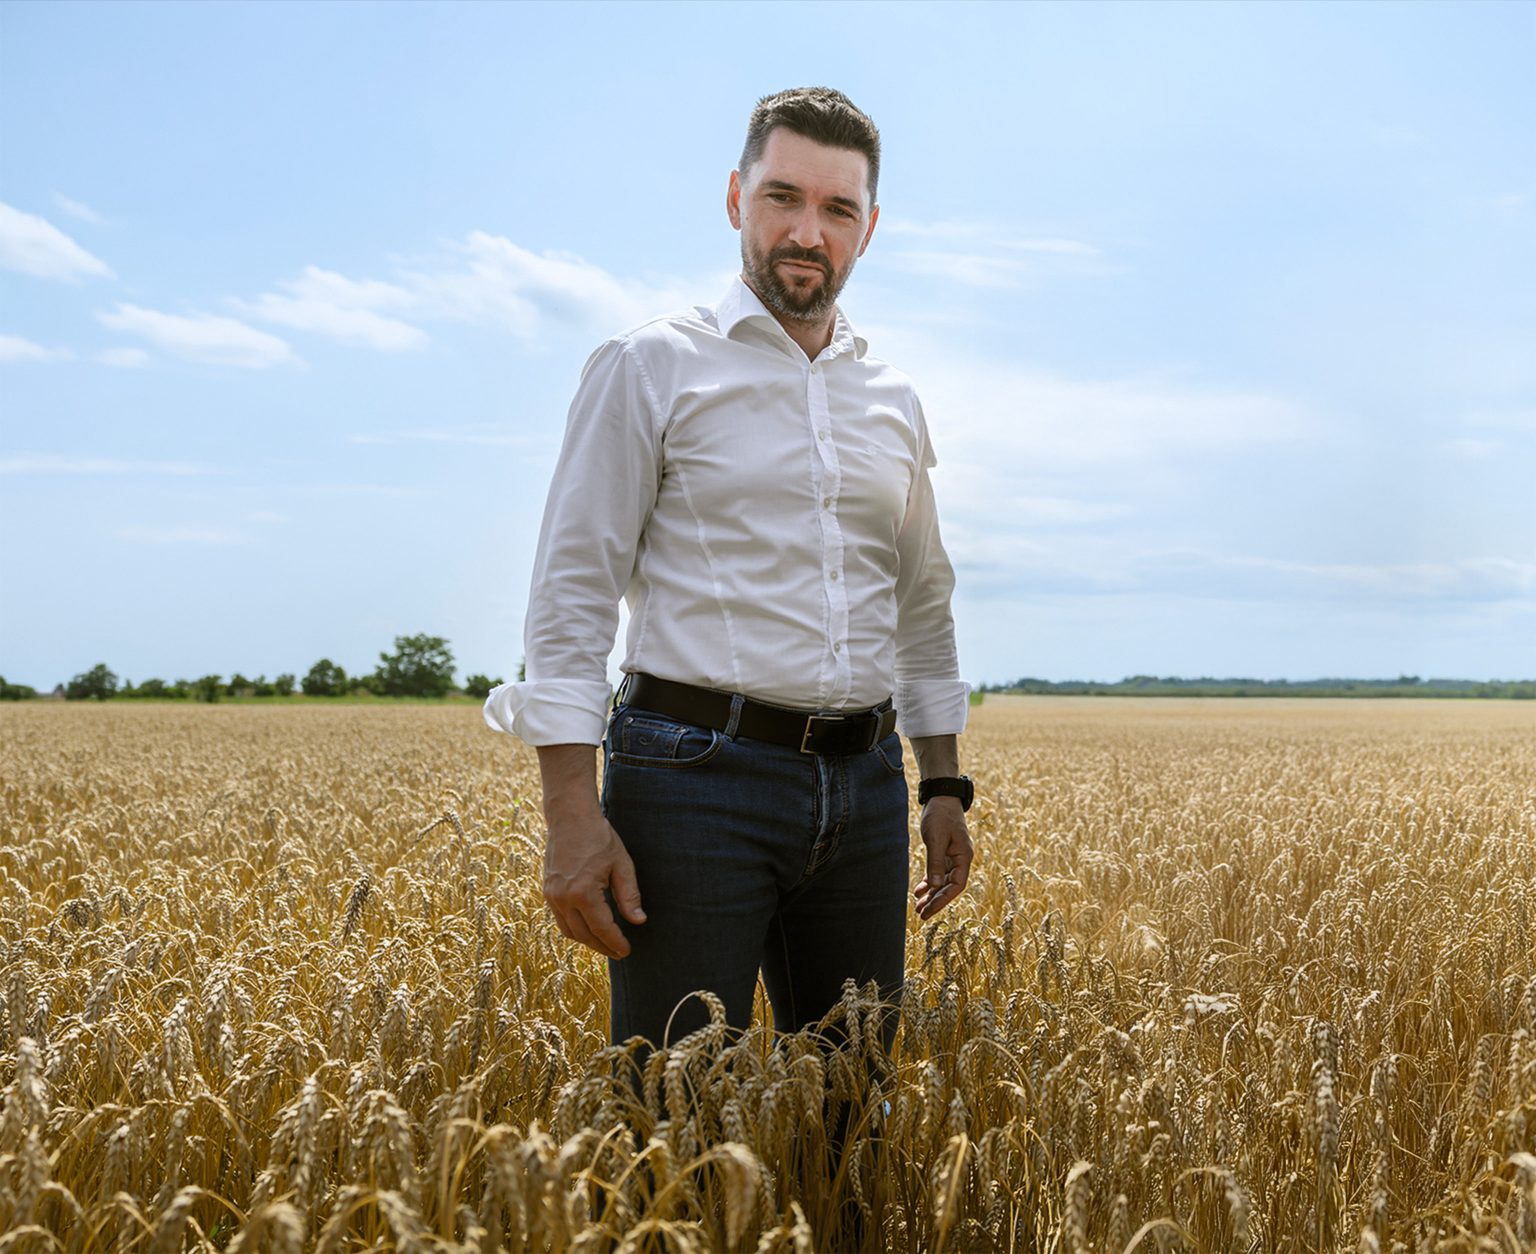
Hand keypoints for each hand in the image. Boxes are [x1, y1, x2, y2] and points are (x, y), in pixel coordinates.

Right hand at [542, 811, 645, 958]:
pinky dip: (575, 928)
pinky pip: (560, 919)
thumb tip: (638, 921)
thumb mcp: (621, 864)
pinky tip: (589, 927)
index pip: (602, 929)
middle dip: (602, 947)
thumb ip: (629, 895)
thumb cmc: (599, 837)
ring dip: (587, 941)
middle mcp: (563, 898)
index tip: (627, 951)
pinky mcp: (547, 891)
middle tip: (618, 952)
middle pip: (584, 935)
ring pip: (569, 931)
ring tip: (605, 943)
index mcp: (583, 892)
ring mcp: (551, 895)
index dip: (615, 943)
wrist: (570, 817)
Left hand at [913, 797, 971, 919]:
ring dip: (932, 894)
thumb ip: (935, 863)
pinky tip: (919, 891)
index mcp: (963, 856)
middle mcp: (961, 859)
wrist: (941, 797)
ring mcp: (953, 856)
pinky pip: (938, 873)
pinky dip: (929, 882)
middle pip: (950, 886)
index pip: (957, 885)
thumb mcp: (935, 839)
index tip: (929, 910)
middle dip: (936, 901)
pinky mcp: (944, 852)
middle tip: (921, 915)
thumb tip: (936, 887)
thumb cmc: (940, 815)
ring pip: (943, 882)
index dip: (943, 900)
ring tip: (918, 907)